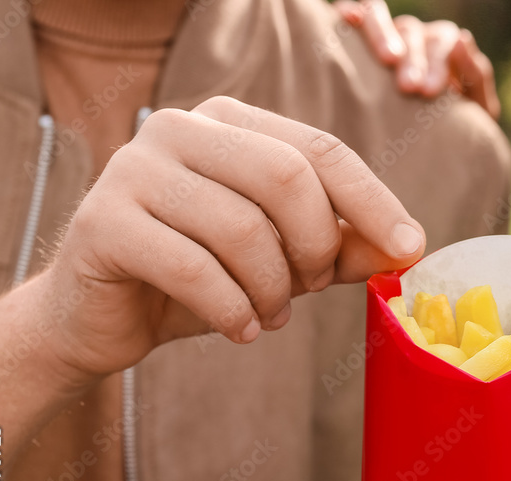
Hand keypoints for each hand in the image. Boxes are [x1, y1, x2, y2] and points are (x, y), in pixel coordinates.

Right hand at [42, 95, 425, 379]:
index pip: (319, 150)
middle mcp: (179, 129)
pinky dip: (230, 310)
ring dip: (272, 290)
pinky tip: (238, 328)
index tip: (409, 249)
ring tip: (269, 316)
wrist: (101, 315)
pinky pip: (193, 269)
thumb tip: (406, 249)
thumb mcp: (281, 259)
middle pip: (286, 177)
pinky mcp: (103, 221)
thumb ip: (340, 246)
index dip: (372, 201)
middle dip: (315, 246)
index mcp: (229, 122)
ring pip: (241, 228)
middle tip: (313, 287)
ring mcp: (134, 169)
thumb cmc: (201, 278)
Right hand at [333, 0, 500, 118]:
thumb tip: (463, 38)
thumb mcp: (474, 109)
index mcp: (441, 48)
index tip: (428, 92)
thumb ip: (475, 76)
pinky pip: (354, 14)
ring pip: (380, 16)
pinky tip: (348, 20)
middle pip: (411, 31)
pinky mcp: (354, 38)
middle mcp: (411, 37)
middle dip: (412, 57)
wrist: (432, 152)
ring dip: (383, 33)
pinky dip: (351, 14)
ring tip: (387, 59)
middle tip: (408, 87)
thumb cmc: (453, 130)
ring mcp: (383, 35)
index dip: (436, 62)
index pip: (441, 42)